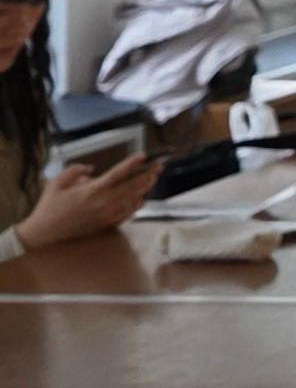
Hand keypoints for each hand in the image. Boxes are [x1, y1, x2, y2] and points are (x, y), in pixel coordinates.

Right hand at [18, 152, 159, 248]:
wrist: (45, 231)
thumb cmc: (49, 205)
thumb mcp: (57, 182)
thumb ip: (75, 171)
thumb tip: (92, 169)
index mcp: (91, 190)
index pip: (117, 174)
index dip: (131, 164)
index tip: (144, 155)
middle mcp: (103, 202)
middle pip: (131, 187)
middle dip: (147, 175)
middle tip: (159, 165)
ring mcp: (106, 214)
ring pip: (132, 200)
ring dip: (145, 188)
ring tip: (154, 178)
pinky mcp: (105, 224)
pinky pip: (126, 213)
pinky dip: (136, 205)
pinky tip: (141, 198)